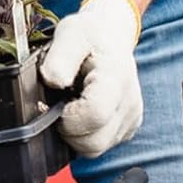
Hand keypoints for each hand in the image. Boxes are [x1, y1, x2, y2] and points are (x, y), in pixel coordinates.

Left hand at [39, 0, 142, 157]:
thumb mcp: (69, 34)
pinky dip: (84, 135)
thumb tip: (52, 81)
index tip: (54, 100)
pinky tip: (79, 112)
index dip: (66, 116)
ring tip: (67, 107)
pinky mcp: (127, 128)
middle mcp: (129, 103)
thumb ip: (59, 58)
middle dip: (67, 130)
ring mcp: (130, 118)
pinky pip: (100, 145)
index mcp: (116, 78)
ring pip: (95, 148)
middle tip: (56, 105)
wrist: (111, 35)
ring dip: (74, 135)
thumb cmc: (89, 35)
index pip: (94, 115)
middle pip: (94, 142)